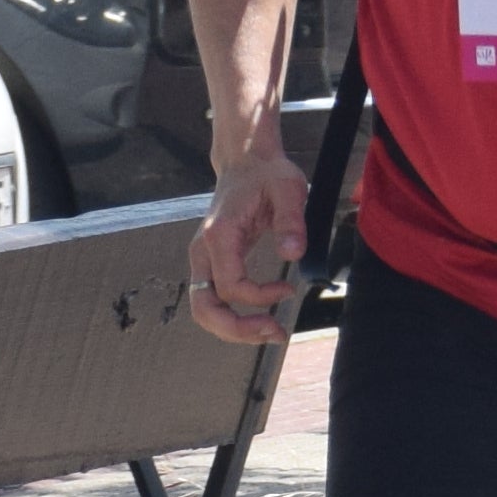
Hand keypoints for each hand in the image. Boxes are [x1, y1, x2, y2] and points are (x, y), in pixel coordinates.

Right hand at [187, 139, 311, 345]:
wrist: (246, 163)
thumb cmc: (268, 174)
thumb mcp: (288, 190)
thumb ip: (291, 221)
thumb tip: (293, 254)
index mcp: (219, 236)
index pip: (230, 285)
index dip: (260, 297)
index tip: (290, 290)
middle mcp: (203, 251)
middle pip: (204, 306)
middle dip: (236, 329)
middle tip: (274, 333)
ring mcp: (204, 259)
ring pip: (204, 307)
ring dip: (233, 328)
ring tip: (270, 332)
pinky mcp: (212, 262)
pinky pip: (213, 299)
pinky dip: (232, 316)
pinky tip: (261, 317)